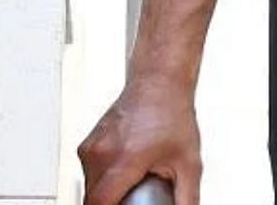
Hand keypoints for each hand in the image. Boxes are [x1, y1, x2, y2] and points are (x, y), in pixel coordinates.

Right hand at [77, 79, 201, 204]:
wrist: (159, 83)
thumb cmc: (173, 115)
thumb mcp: (189, 163)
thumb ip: (187, 196)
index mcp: (123, 161)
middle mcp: (101, 155)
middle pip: (94, 198)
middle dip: (113, 202)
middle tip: (136, 193)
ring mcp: (91, 149)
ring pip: (89, 186)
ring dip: (108, 190)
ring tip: (133, 179)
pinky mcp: (87, 145)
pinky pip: (89, 171)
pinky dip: (104, 177)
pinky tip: (125, 167)